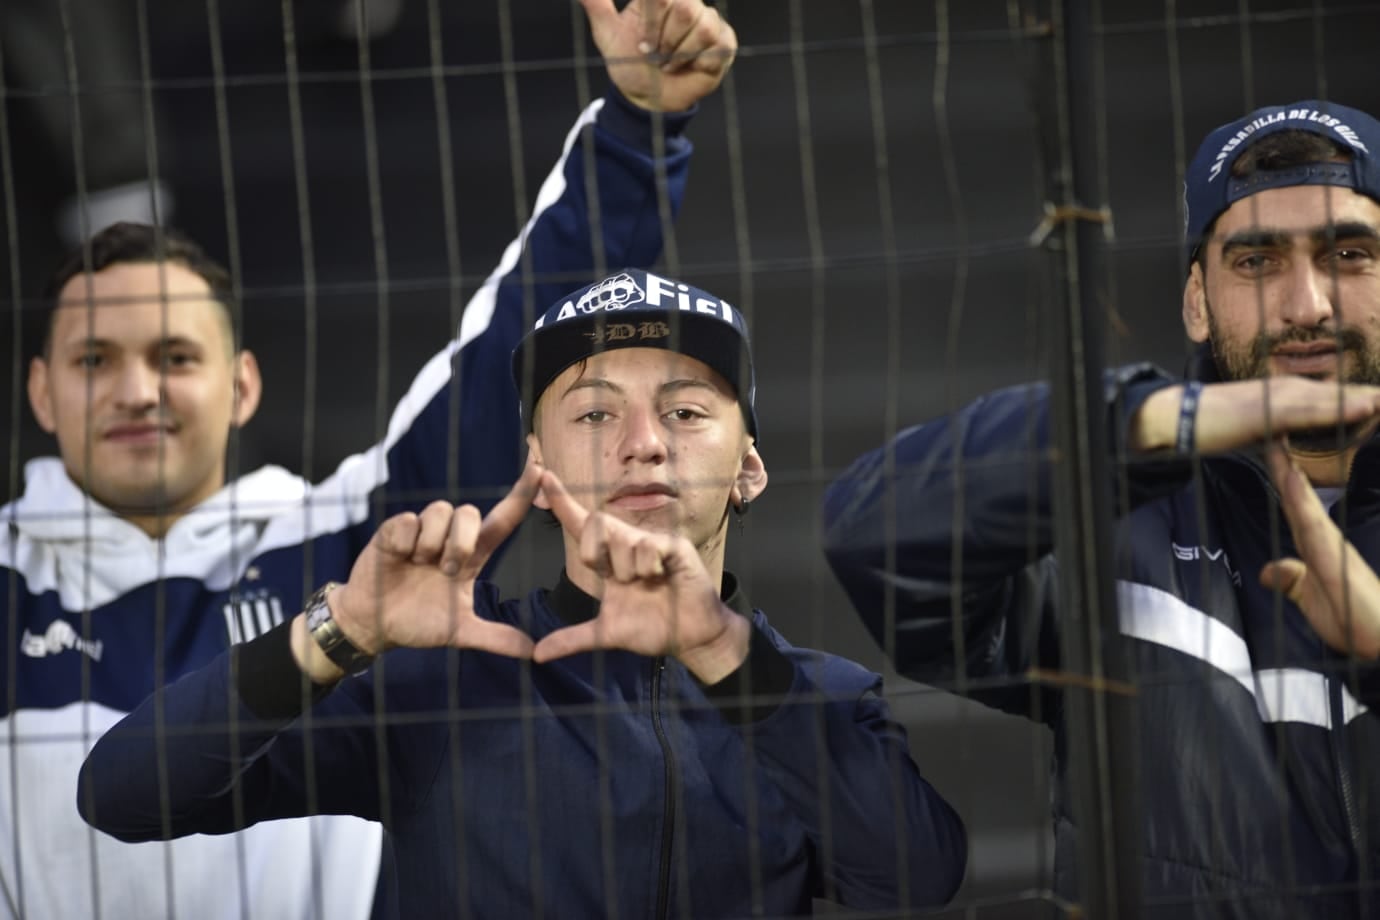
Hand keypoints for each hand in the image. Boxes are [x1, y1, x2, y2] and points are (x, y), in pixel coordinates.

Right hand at [325, 457, 543, 659]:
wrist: (374, 625)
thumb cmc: (418, 622)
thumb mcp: (460, 631)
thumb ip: (495, 637)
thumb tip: (533, 652)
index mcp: (471, 555)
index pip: (502, 519)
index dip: (520, 494)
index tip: (539, 468)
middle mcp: (450, 537)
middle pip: (469, 512)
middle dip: (460, 543)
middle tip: (445, 571)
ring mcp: (421, 531)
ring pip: (440, 511)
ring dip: (433, 544)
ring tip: (419, 565)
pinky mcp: (394, 530)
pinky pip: (408, 521)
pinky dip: (406, 542)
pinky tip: (398, 558)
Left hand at [532, 469, 750, 682]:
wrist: (691, 638)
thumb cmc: (653, 628)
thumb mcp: (606, 633)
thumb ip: (572, 639)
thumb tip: (537, 655)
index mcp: (609, 560)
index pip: (581, 526)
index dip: (562, 502)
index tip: (542, 474)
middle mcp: (627, 544)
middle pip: (595, 523)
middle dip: (597, 552)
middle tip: (616, 578)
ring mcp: (651, 542)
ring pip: (622, 539)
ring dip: (629, 571)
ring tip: (648, 583)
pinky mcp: (672, 545)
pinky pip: (647, 546)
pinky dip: (649, 568)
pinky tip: (662, 578)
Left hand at [579, 0, 737, 112]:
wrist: (649, 98)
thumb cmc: (629, 64)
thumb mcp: (607, 35)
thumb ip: (597, 5)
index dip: (652, 22)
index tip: (642, 43)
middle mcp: (686, 2)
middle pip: (685, 8)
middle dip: (665, 41)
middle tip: (655, 55)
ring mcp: (708, 19)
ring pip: (701, 27)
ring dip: (680, 54)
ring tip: (670, 62)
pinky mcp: (724, 39)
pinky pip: (717, 44)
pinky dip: (697, 62)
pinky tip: (689, 66)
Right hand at [1130, 376, 1379, 453]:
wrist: (1176, 418)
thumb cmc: (1211, 426)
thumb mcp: (1255, 431)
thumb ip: (1279, 433)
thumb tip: (1287, 444)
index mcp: (1289, 395)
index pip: (1338, 400)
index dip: (1365, 407)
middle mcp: (1290, 389)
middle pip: (1344, 395)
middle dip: (1372, 401)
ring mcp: (1280, 397)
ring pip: (1335, 398)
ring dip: (1368, 400)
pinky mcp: (1268, 408)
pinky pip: (1312, 408)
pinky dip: (1340, 407)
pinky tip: (1366, 407)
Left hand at [1260, 443, 1379, 659]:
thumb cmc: (1354, 624)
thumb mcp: (1311, 602)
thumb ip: (1293, 583)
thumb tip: (1269, 571)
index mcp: (1315, 549)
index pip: (1293, 507)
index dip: (1280, 480)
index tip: (1269, 450)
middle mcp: (1324, 541)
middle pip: (1297, 497)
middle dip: (1282, 465)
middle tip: (1270, 430)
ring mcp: (1331, 546)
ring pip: (1303, 503)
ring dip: (1288, 474)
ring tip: (1275, 443)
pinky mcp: (1336, 558)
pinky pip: (1312, 523)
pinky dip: (1301, 500)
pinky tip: (1291, 480)